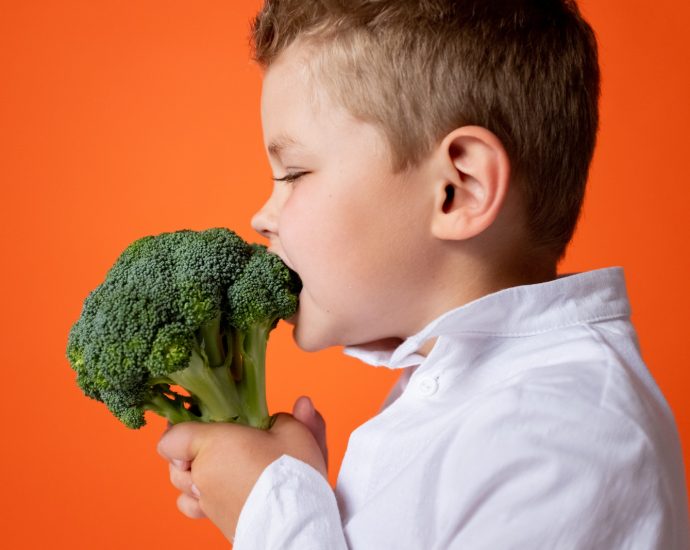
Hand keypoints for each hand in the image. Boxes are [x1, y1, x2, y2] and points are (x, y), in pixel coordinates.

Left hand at [157, 396, 327, 540]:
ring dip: (194, 478)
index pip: (171, 439)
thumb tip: (302, 405)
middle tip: (212, 444)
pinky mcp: (218, 523)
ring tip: (218, 467)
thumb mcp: (297, 434)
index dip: (178, 430)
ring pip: (184, 489)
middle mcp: (201, 476)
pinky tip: (222, 491)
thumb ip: (292, 418)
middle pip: (175, 465)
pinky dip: (202, 500)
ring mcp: (206, 503)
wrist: (296, 524)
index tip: (194, 423)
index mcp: (212, 445)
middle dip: (187, 455)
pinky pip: (197, 508)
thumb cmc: (292, 475)